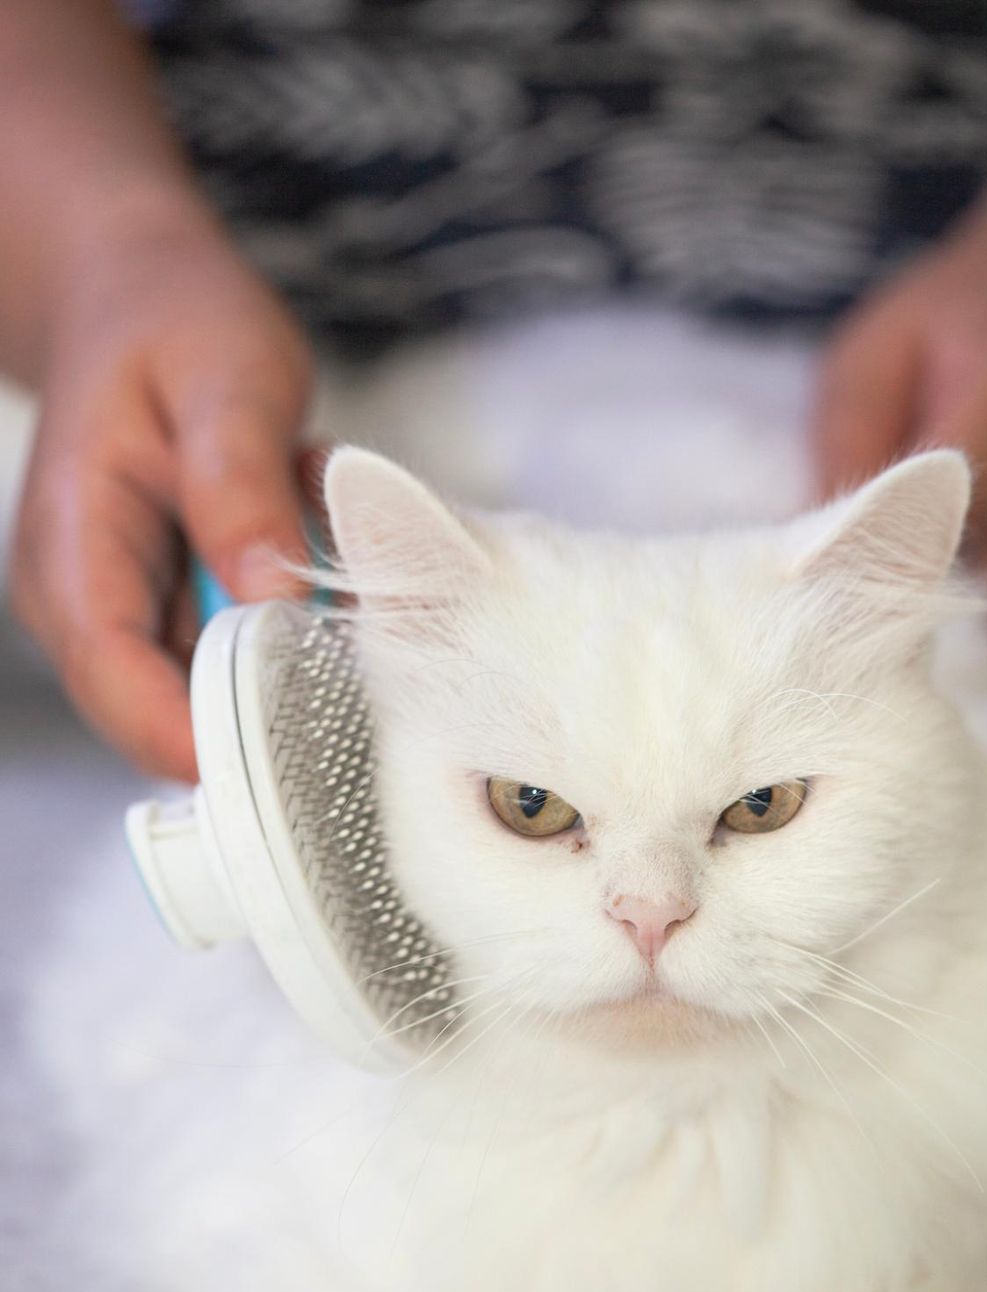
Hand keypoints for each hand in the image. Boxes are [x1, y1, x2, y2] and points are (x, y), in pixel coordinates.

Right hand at [11, 207, 313, 777]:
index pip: (121, 687)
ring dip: (283, 676)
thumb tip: (271, 595)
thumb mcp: (227, 378)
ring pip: (206, 704)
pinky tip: (315, 584)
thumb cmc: (176, 324)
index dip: (206, 737)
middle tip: (359, 669)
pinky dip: (286, 646)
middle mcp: (80, 603)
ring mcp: (121, 616)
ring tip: (332, 590)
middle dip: (262, 715)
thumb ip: (243, 483)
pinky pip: (231, 666)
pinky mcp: (166, 614)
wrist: (143, 297)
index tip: (304, 744)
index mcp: (73, 550)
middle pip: (163, 721)